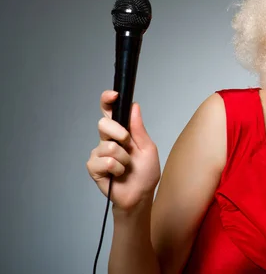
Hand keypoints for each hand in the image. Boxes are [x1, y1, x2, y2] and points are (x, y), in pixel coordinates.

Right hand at [86, 90, 160, 212]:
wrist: (141, 195)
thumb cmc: (145, 173)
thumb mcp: (148, 148)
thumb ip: (139, 128)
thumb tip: (134, 106)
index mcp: (121, 132)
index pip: (109, 112)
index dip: (107, 101)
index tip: (113, 95)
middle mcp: (107, 140)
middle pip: (104, 124)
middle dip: (119, 133)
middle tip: (128, 145)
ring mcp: (99, 153)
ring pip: (107, 145)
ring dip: (123, 158)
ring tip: (126, 167)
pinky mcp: (94, 167)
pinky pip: (104, 161)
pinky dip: (116, 168)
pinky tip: (118, 174)